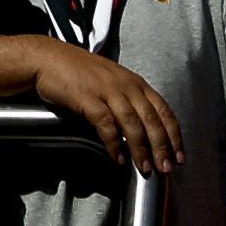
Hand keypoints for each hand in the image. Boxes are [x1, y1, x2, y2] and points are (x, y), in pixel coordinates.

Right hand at [30, 39, 181, 176]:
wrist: (46, 58)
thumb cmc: (76, 70)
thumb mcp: (111, 80)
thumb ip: (128, 100)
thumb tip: (141, 129)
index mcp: (135, 82)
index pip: (164, 111)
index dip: (174, 135)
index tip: (178, 154)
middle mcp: (125, 85)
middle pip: (151, 120)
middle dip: (162, 147)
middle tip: (166, 168)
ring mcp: (107, 91)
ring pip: (132, 124)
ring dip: (140, 149)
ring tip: (144, 167)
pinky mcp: (88, 99)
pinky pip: (106, 125)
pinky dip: (113, 144)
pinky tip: (117, 157)